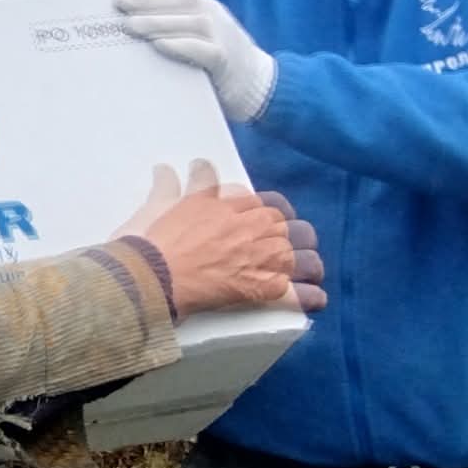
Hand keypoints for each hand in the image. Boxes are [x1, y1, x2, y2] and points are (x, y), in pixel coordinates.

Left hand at [116, 0, 276, 123]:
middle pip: (183, 0)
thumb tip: (132, 2)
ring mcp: (223, 37)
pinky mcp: (226, 63)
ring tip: (129, 25)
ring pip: (192, 23)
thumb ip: (173, 16)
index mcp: (208, 4)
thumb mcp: (198, 30)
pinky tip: (158, 45)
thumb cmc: (214, 55)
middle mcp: (216, 15)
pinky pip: (205, 51)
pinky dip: (181, 46)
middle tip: (119, 4)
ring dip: (158, 22)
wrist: (257, 84)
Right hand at [128, 162, 324, 317]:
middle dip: (295, 239)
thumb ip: (176, 184)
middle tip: (285, 250)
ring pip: (306, 259)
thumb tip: (173, 167)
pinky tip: (314, 299)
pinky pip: (301, 295)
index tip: (271, 222)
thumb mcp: (164, 202)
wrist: (153, 274)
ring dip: (308, 265)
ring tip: (305, 274)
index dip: (276, 214)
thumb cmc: (156, 239)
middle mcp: (256, 229)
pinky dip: (310, 297)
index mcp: (237, 206)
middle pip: (295, 230)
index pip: (272, 205)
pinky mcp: (265, 290)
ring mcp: (265, 259)